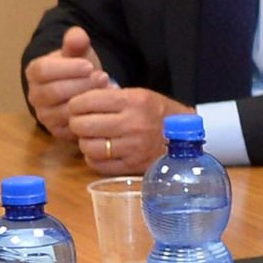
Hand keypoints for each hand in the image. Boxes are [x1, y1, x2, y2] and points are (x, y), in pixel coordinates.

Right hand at [24, 27, 106, 139]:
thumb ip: (76, 43)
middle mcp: (34, 95)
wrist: (82, 90)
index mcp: (34, 72)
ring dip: (87, 100)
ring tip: (106, 90)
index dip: (67, 68)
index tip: (89, 65)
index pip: (43, 70)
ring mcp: (44, 115)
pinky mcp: (57, 131)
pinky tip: (103, 106)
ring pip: (63, 110)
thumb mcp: (79, 53)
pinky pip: (72, 127)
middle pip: (54, 91)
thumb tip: (77, 34)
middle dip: (81, 84)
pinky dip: (89, 116)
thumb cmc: (78, 68)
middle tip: (103, 77)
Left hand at [64, 86, 188, 173]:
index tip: (76, 106)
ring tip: (92, 137)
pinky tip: (100, 151)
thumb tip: (79, 99)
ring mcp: (133, 147)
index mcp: (134, 101)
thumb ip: (110, 96)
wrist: (186, 137)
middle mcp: (133, 124)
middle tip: (80, 122)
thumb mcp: (139, 95)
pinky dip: (94, 158)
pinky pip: (98, 164)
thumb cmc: (158, 113)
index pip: (87, 101)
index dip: (75, 104)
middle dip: (76, 123)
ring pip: (88, 147)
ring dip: (85, 142)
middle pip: (83, 125)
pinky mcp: (132, 166)